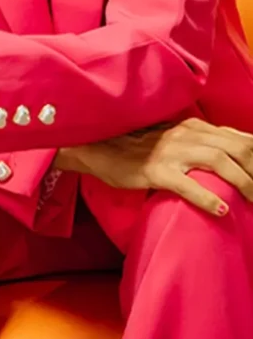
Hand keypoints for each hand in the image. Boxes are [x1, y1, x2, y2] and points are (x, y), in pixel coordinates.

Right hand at [57, 118, 252, 215]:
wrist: (100, 148)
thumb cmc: (140, 149)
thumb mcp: (176, 140)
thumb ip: (203, 144)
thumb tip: (235, 156)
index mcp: (195, 127)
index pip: (241, 138)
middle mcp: (187, 134)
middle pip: (238, 148)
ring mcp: (172, 152)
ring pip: (220, 162)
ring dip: (244, 184)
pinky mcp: (156, 171)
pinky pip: (187, 184)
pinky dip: (207, 198)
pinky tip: (220, 210)